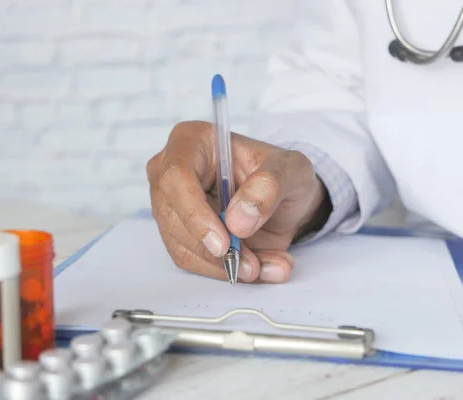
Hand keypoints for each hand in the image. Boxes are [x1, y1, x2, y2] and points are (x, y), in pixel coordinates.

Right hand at [146, 121, 330, 283]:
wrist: (286, 199)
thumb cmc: (282, 174)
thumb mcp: (292, 170)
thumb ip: (269, 187)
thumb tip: (237, 221)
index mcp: (192, 141)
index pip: (176, 176)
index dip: (195, 214)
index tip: (223, 244)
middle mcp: (171, 172)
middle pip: (175, 217)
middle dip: (215, 250)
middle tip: (253, 266)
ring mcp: (172, 205)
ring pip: (183, 246)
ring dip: (225, 266)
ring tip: (264, 267)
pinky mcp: (180, 234)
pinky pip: (194, 261)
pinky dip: (225, 272)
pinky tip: (256, 268)